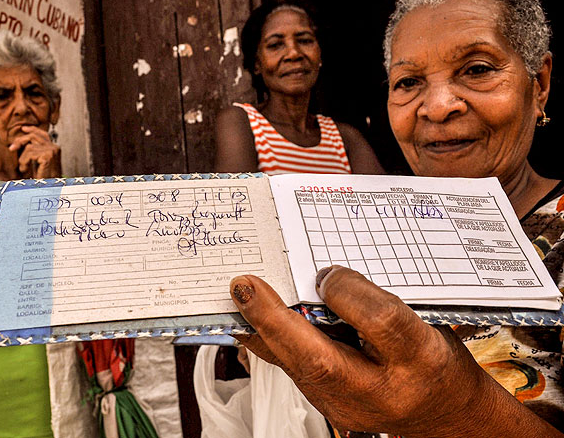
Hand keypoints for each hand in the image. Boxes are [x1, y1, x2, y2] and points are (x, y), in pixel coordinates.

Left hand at [8, 125, 60, 178]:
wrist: (49, 187)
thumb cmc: (44, 176)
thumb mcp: (39, 159)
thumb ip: (36, 148)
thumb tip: (26, 133)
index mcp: (54, 147)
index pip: (43, 134)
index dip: (33, 129)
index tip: (23, 129)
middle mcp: (54, 148)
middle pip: (33, 136)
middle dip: (20, 141)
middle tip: (11, 148)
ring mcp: (51, 152)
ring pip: (29, 147)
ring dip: (22, 158)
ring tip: (23, 167)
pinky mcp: (47, 157)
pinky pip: (29, 154)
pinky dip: (23, 162)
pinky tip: (25, 169)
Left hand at [229, 266, 562, 436]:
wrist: (444, 411)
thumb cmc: (436, 360)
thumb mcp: (425, 321)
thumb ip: (378, 302)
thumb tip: (323, 279)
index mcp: (420, 358)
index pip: (381, 323)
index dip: (348, 293)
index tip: (327, 273)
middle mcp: (384, 390)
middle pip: (322, 360)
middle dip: (275, 321)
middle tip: (244, 288)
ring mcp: (352, 408)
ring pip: (298, 370)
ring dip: (263, 331)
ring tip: (240, 299)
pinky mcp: (331, 409)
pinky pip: (294, 374)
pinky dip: (270, 344)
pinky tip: (253, 324)